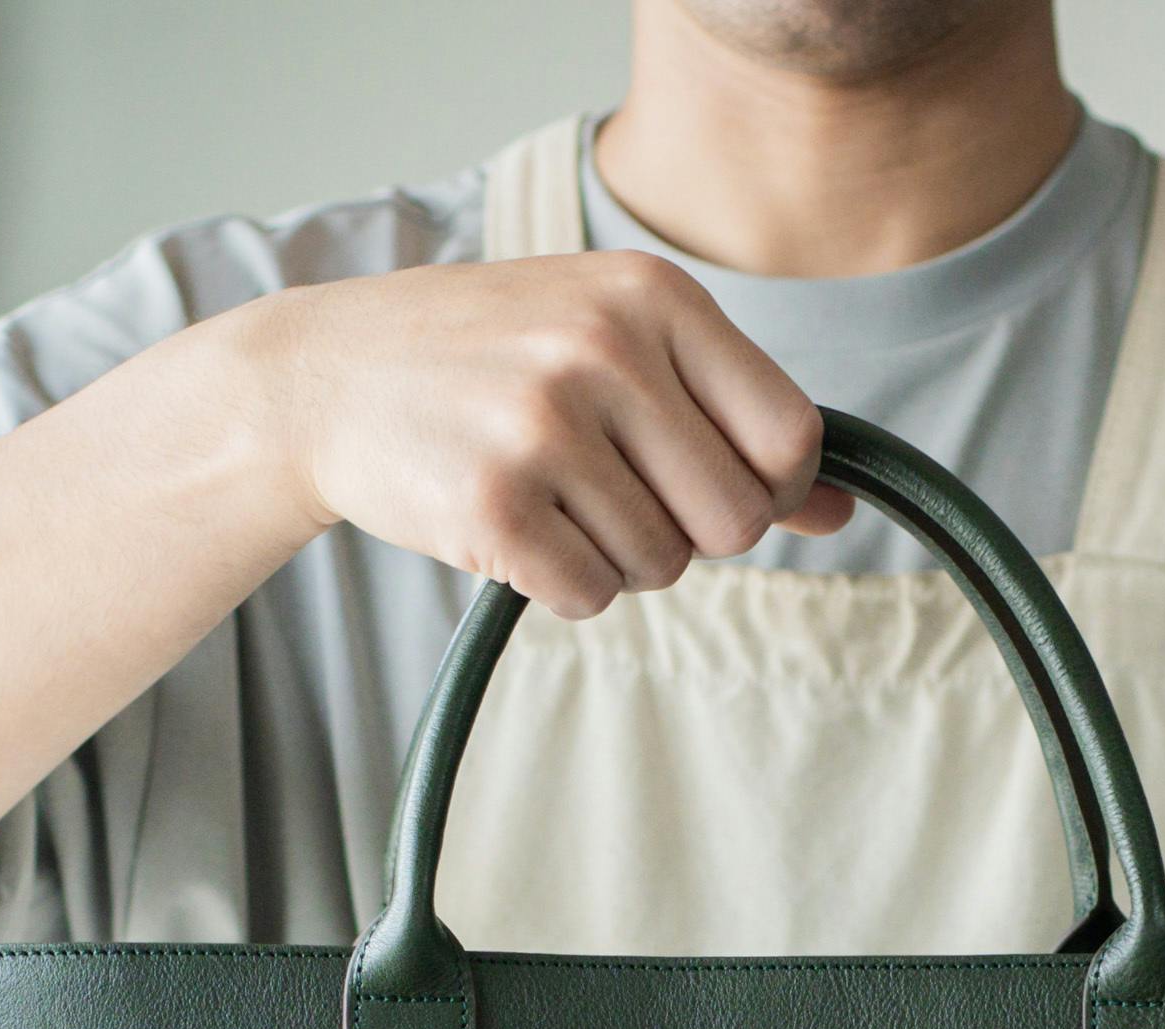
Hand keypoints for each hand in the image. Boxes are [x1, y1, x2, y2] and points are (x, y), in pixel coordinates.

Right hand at [228, 252, 855, 619]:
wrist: (325, 374)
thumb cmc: (489, 358)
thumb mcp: (612, 343)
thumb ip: (729, 419)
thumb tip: (840, 511)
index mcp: (653, 296)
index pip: (789, 437)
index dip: (768, 488)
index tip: (716, 486)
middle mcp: (604, 350)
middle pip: (734, 520)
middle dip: (687, 533)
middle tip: (614, 497)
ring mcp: (545, 426)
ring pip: (661, 565)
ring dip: (614, 557)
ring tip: (548, 496)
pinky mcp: (494, 505)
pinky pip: (591, 596)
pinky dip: (560, 585)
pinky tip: (513, 527)